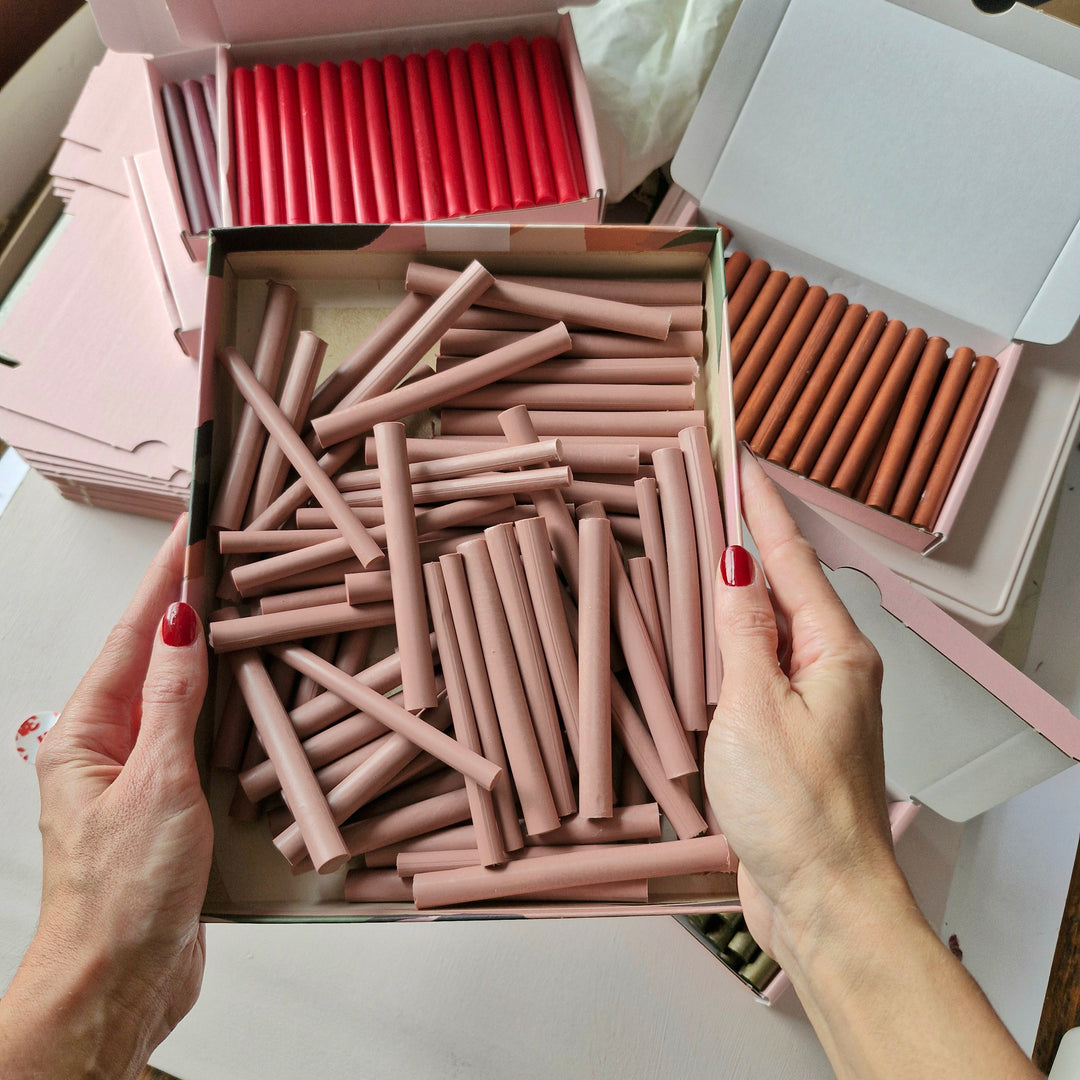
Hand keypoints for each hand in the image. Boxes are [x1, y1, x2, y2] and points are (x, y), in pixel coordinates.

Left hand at [0, 516, 211, 1079]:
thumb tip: (181, 624)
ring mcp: (136, 772)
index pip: (134, 633)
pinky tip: (237, 690)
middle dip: (181, 598)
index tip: (188, 531)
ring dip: (201, 644)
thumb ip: (172, 700)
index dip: (163, 578)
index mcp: (87, 732)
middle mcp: (107, 745)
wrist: (118, 982)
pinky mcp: (165, 800)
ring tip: (229, 601)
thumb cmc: (123, 895)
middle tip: (215, 551)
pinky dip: (216, 699)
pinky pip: (191, 730)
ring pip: (173, 690)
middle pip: (149, 653)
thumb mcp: (156, 783)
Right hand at [703, 451, 1041, 1077]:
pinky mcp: (789, 735)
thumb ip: (743, 632)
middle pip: (785, 585)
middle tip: (715, 493)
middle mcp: (830, 670)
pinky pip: (757, 668)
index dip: (763, 506)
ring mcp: (811, 703)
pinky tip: (706, 639)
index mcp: (834, 652)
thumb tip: (735, 564)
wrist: (824, 902)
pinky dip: (730, 642)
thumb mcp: (756, 706)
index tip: (742, 461)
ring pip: (768, 627)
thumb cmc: (798, 813)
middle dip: (750, 537)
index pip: (792, 557)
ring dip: (736, 589)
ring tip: (702, 551)